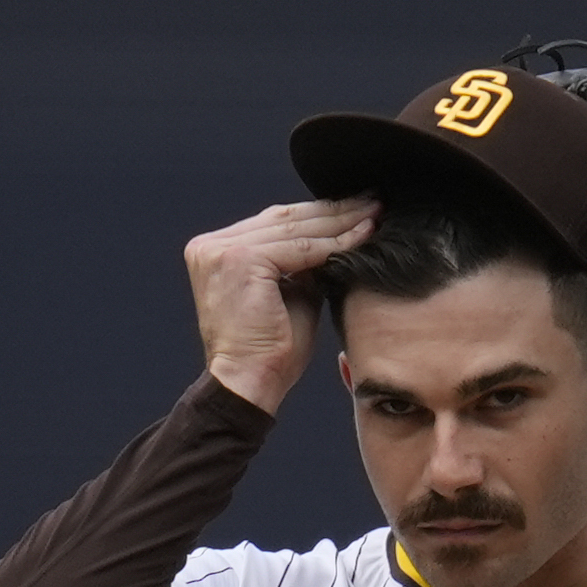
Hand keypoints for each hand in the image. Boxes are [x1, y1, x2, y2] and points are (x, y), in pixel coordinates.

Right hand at [184, 197, 379, 414]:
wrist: (248, 384)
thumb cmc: (269, 352)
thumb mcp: (290, 295)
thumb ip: (304, 265)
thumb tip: (338, 238)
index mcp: (216, 251)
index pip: (275, 224)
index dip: (319, 215)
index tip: (356, 211)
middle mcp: (211, 245)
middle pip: (284, 219)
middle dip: (334, 211)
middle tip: (372, 202)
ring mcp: (221, 250)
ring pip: (295, 228)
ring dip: (340, 221)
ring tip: (374, 214)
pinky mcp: (240, 260)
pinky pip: (300, 248)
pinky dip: (335, 242)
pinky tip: (363, 235)